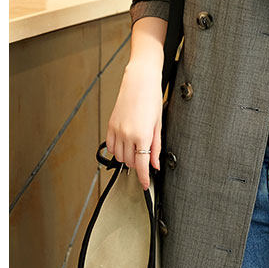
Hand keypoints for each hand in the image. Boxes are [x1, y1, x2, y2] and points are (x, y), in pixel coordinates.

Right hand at [105, 60, 163, 190]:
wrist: (139, 82)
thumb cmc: (152, 99)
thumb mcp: (158, 125)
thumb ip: (156, 147)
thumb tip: (155, 164)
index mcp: (142, 135)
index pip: (141, 165)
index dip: (143, 178)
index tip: (146, 185)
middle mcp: (127, 134)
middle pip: (130, 162)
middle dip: (137, 165)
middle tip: (144, 161)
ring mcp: (117, 130)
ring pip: (119, 156)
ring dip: (127, 158)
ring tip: (135, 150)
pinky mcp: (110, 125)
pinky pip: (110, 146)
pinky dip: (116, 150)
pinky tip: (124, 146)